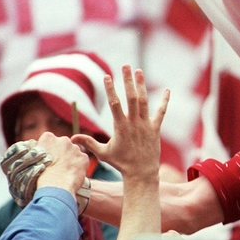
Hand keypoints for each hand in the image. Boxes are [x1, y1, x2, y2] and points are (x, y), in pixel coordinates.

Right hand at [35, 132, 88, 198]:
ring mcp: (75, 148)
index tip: (47, 158)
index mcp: (48, 137)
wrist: (55, 186)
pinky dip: (79, 166)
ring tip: (64, 171)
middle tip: (57, 165)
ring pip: (74, 152)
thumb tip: (39, 152)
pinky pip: (82, 160)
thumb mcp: (32, 158)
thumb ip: (38, 151)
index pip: (50, 140)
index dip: (49, 150)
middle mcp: (63, 139)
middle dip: (62, 153)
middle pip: (63, 145)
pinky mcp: (84, 157)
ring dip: (71, 159)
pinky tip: (72, 174)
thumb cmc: (40, 174)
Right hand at [72, 66, 168, 183]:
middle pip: (131, 98)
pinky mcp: (155, 129)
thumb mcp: (103, 153)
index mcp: (120, 127)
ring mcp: (146, 125)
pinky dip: (164, 101)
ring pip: (144, 102)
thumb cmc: (121, 163)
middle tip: (126, 65)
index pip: (114, 104)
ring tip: (139, 71)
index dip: (111, 89)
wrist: (141, 173)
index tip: (107, 76)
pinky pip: (161, 113)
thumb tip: (72, 138)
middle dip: (128, 81)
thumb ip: (89, 142)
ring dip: (142, 85)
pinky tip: (167, 90)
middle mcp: (134, 123)